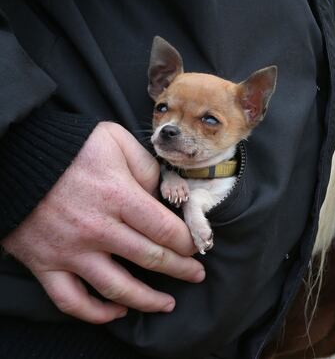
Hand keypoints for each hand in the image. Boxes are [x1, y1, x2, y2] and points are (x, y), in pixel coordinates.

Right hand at [1, 122, 204, 323]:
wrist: (14, 156)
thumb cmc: (70, 146)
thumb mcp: (116, 141)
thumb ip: (146, 168)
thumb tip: (164, 196)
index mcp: (119, 196)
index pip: (166, 230)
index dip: (188, 242)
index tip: (197, 246)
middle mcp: (97, 228)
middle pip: (151, 259)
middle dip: (181, 269)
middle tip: (196, 274)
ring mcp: (70, 250)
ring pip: (117, 288)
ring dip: (148, 300)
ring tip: (166, 303)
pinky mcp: (44, 264)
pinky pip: (71, 300)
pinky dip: (96, 313)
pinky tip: (117, 311)